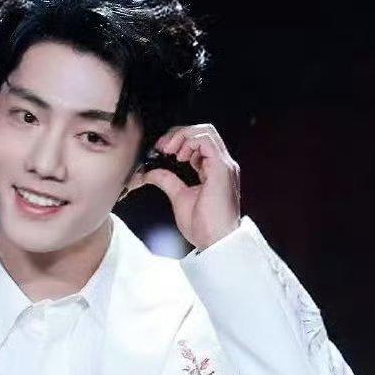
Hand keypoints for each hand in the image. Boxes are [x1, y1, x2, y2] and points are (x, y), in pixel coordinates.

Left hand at [123, 122, 240, 251]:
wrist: (215, 242)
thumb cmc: (204, 227)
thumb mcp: (179, 198)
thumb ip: (167, 180)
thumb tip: (150, 172)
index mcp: (214, 171)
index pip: (199, 142)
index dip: (179, 140)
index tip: (162, 150)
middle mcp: (222, 165)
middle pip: (203, 131)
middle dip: (180, 134)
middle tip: (163, 147)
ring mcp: (224, 166)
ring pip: (206, 131)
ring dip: (183, 136)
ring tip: (170, 151)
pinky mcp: (222, 169)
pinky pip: (207, 140)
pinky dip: (189, 142)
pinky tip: (179, 156)